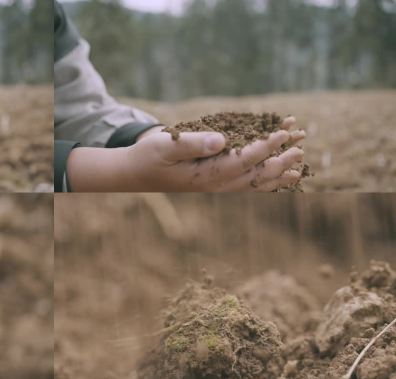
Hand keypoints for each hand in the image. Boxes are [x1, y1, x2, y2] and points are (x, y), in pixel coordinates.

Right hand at [128, 116, 304, 190]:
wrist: (137, 173)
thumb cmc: (150, 157)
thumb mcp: (165, 146)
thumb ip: (194, 143)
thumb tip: (222, 140)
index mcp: (205, 175)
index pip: (243, 161)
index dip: (265, 147)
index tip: (283, 134)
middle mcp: (216, 184)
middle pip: (255, 174)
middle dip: (280, 158)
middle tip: (301, 143)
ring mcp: (217, 185)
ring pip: (255, 180)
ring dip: (278, 169)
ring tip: (300, 160)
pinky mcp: (216, 181)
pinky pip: (246, 182)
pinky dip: (266, 177)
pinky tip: (279, 174)